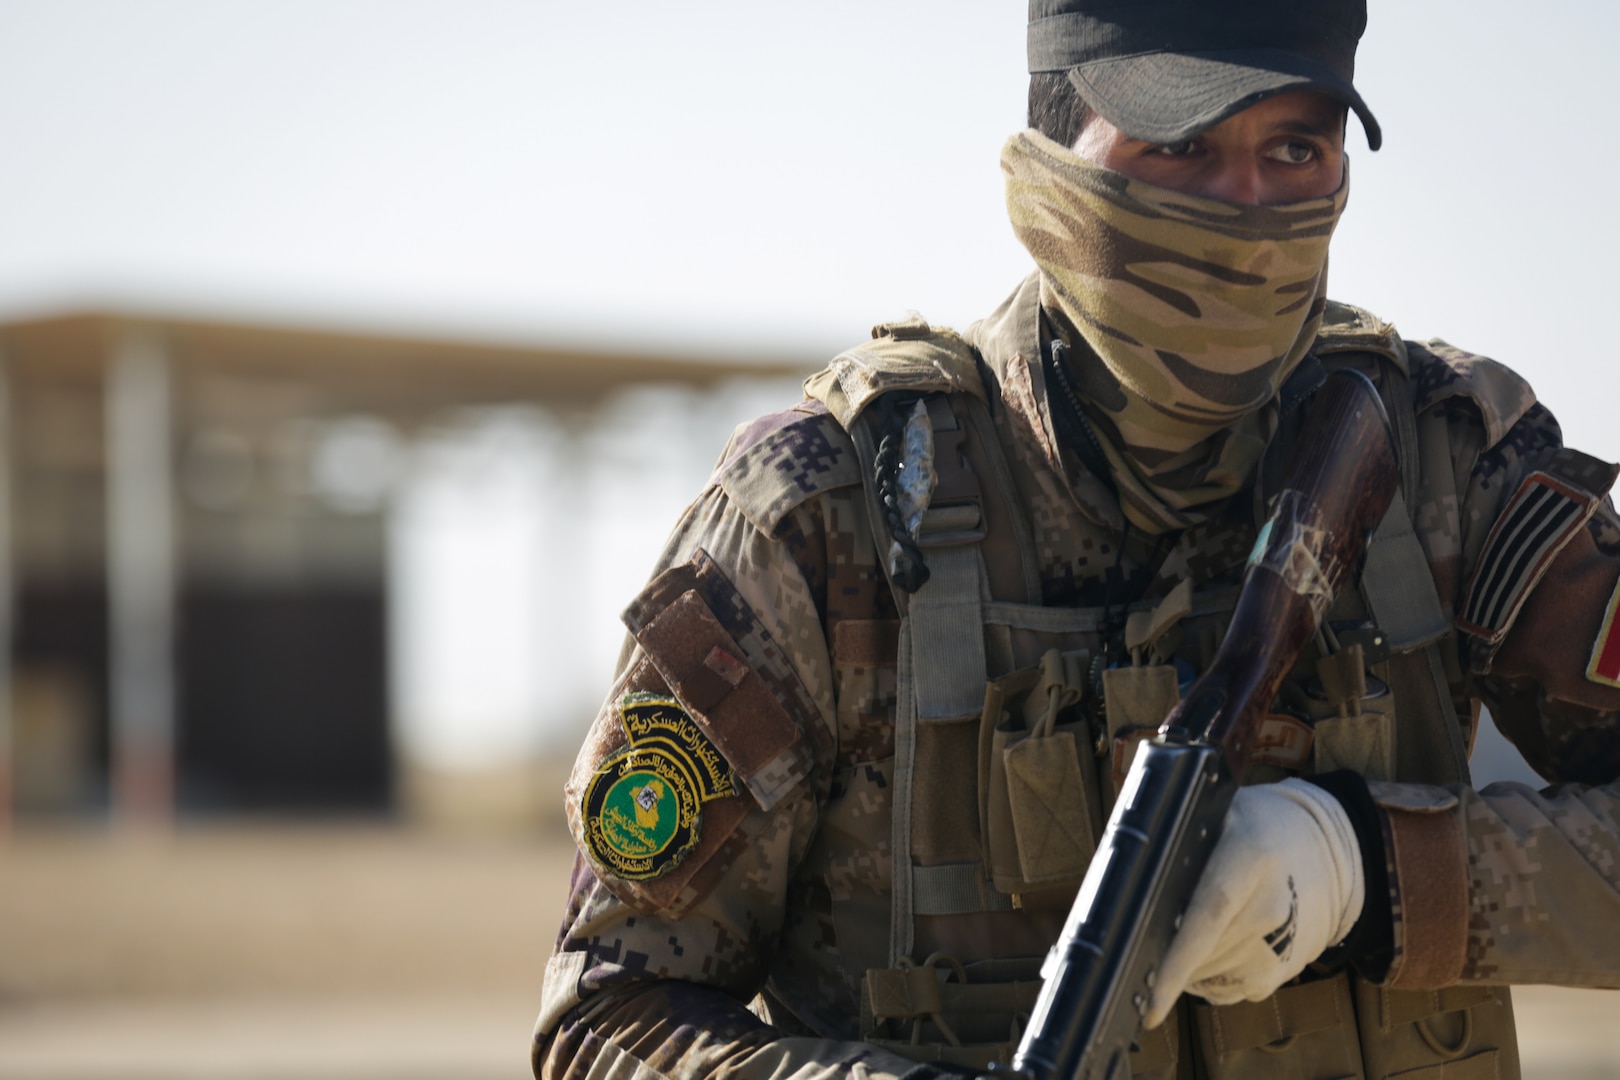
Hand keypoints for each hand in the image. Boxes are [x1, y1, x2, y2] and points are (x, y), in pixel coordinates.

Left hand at [1144, 778, 1363, 1026]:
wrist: (1321, 854)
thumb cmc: (1249, 829)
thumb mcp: (1216, 815)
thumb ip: (1177, 845)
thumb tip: (1126, 888)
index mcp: (1251, 857)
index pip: (1207, 917)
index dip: (1175, 962)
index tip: (1150, 1002)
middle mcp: (1271, 907)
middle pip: (1197, 955)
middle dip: (1164, 951)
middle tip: (1155, 922)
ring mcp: (1278, 948)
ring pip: (1203, 977)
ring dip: (1184, 962)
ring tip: (1192, 922)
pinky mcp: (1276, 976)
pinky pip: (1218, 990)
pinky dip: (1202, 974)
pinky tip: (1213, 941)